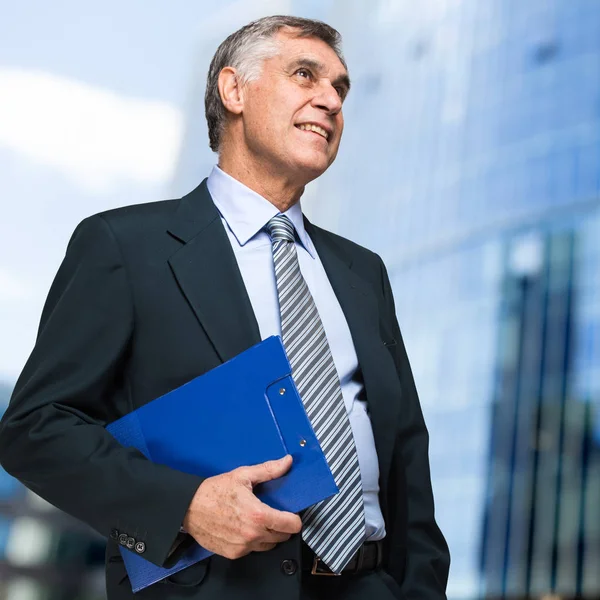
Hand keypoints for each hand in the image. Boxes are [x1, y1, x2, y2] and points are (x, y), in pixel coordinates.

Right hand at [182, 455, 301, 559]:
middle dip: (282, 526)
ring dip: (268, 535)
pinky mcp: (233, 554)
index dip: (295, 519)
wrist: (188, 508)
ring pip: (268, 546)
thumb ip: (269, 470)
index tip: (292, 514)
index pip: (291, 526)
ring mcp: (243, 547)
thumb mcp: (243, 475)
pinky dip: (253, 542)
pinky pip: (252, 551)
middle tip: (274, 514)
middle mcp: (252, 535)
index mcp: (258, 515)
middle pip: (282, 537)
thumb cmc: (214, 491)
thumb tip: (286, 462)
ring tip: (258, 520)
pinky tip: (245, 528)